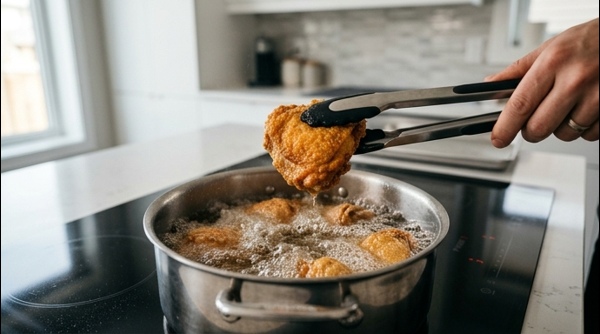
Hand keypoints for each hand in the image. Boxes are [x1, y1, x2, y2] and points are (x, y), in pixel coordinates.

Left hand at [485, 18, 598, 147]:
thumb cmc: (591, 40)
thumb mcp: (551, 47)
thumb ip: (519, 69)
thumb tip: (492, 84)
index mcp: (554, 62)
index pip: (520, 104)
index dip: (505, 127)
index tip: (498, 139)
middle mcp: (576, 80)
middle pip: (539, 127)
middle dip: (530, 131)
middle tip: (532, 122)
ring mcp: (598, 97)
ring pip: (565, 134)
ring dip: (560, 127)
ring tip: (567, 105)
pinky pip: (589, 135)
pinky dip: (584, 128)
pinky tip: (586, 108)